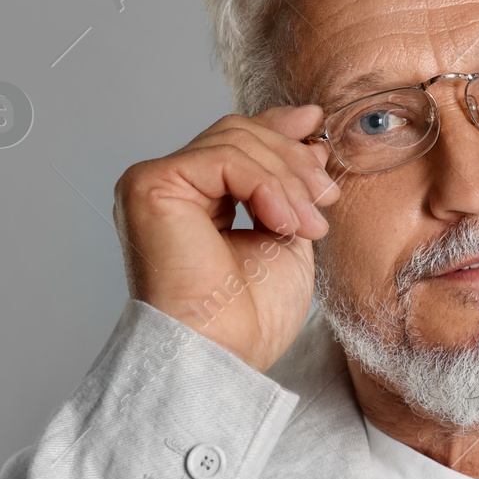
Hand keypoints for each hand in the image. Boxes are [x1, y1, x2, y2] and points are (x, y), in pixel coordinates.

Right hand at [112, 105, 339, 372]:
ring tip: (308, 225)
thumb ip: (289, 186)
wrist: (224, 352)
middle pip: (238, 134)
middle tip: (327, 198)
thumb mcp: (286, 233)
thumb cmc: (250, 316)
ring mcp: (155, 184)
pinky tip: (282, 222)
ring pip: (236, 141)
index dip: (278, 128)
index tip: (318, 125)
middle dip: (293, 160)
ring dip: (288, 180)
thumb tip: (309, 134)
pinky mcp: (151, 186)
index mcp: (195, 200)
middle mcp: (170, 188)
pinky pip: (223, 158)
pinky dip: (265, 185)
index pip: (235, 142)